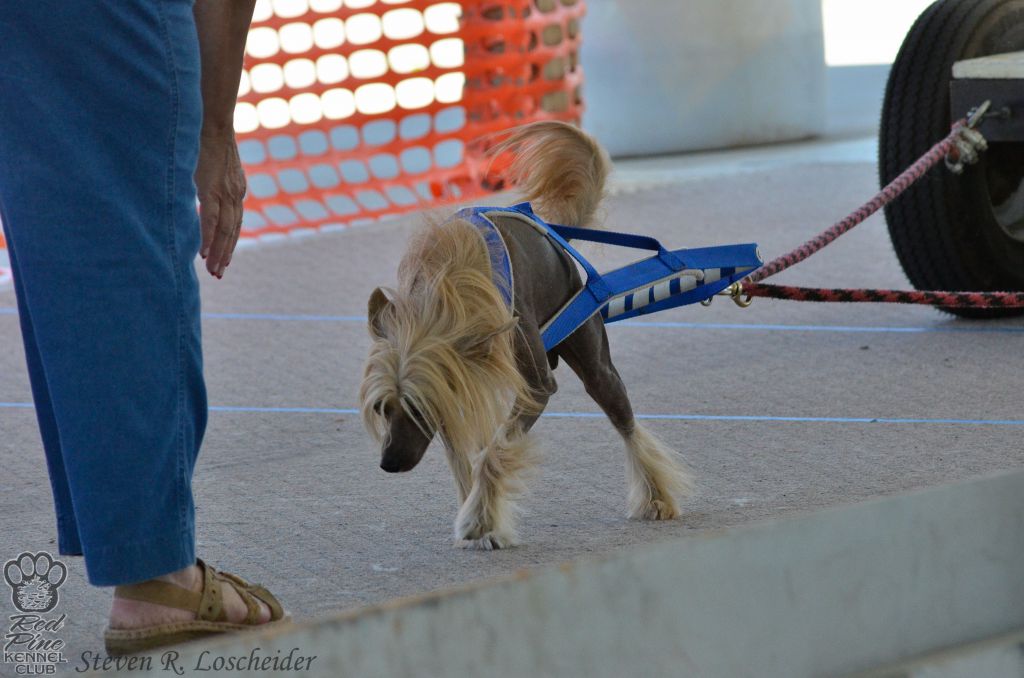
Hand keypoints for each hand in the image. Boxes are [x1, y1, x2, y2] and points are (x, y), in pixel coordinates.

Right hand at [195, 130, 245, 277]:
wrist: (212, 121)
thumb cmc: (207, 139)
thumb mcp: (213, 165)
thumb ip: (211, 181)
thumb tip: (201, 190)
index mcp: (236, 190)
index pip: (234, 223)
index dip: (229, 242)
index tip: (223, 258)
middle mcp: (235, 195)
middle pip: (232, 232)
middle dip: (225, 254)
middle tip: (218, 273)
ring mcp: (226, 193)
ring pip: (225, 231)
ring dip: (219, 253)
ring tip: (213, 270)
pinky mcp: (213, 189)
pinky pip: (212, 220)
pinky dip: (209, 238)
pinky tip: (205, 254)